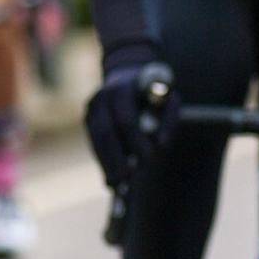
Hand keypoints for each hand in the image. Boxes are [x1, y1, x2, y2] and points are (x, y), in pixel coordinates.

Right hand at [85, 55, 175, 186]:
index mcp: (123, 88)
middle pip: (105, 132)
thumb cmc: (155, 91)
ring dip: (106, 163)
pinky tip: (109, 176)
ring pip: (97, 139)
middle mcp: (102, 96)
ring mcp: (92, 106)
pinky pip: (94, 142)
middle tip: (125, 181)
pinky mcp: (88, 116)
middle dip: (115, 159)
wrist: (129, 73)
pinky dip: (102, 159)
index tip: (149, 163)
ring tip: (115, 184)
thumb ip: (170, 119)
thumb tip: (162, 146)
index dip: (136, 143)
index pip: (125, 119)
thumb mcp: (170, 99)